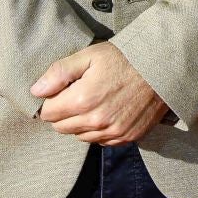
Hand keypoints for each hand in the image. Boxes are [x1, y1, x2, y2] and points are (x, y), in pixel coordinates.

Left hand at [31, 42, 168, 144]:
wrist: (162, 68)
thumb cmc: (125, 58)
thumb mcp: (90, 55)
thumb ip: (59, 72)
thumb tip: (35, 90)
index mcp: (83, 99)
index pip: (48, 113)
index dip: (51, 101)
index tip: (63, 90)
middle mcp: (97, 121)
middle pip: (61, 128)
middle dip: (64, 113)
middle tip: (78, 95)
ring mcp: (113, 132)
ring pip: (80, 137)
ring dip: (81, 123)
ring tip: (94, 102)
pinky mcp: (127, 137)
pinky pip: (101, 142)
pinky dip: (99, 131)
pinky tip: (108, 112)